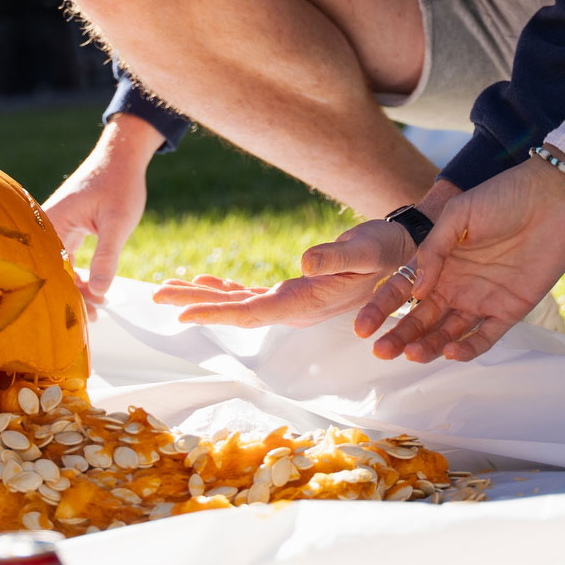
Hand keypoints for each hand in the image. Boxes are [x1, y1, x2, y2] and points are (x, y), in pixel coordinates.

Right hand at [41, 114, 160, 309]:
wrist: (122, 156)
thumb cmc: (119, 183)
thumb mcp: (118, 222)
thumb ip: (107, 256)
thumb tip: (98, 291)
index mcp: (53, 222)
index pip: (50, 268)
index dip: (64, 293)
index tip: (83, 314)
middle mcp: (48, 225)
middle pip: (51, 269)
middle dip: (69, 295)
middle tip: (93, 318)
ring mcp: (57, 226)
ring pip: (59, 265)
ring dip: (75, 286)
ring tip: (96, 309)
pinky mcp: (67, 227)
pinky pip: (66, 257)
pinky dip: (78, 273)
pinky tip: (93, 289)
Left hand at [153, 219, 414, 327]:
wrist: (408, 253)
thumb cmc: (390, 250)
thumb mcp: (368, 249)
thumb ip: (337, 256)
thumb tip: (304, 262)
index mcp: (307, 302)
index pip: (252, 313)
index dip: (215, 315)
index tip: (181, 314)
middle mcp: (295, 307)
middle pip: (236, 310)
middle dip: (196, 304)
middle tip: (156, 295)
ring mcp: (295, 301)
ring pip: (240, 302)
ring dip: (204, 296)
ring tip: (168, 289)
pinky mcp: (298, 290)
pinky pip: (253, 293)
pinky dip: (227, 286)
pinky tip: (207, 280)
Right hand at [355, 159, 564, 362]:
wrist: (552, 197)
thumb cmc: (502, 197)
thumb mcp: (459, 216)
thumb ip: (434, 250)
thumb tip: (416, 291)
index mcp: (438, 262)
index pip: (403, 292)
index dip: (381, 310)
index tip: (361, 328)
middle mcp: (456, 285)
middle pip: (422, 319)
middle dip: (400, 336)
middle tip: (382, 350)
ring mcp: (482, 299)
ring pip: (448, 333)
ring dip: (428, 346)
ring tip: (410, 354)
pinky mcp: (510, 310)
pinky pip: (485, 337)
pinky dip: (467, 348)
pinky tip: (449, 352)